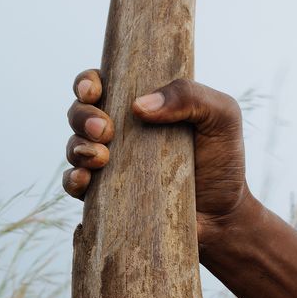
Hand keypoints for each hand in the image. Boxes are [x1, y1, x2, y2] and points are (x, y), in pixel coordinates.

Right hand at [63, 69, 253, 252]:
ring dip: (78, 147)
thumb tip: (139, 106)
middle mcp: (120, 131)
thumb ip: (190, 96)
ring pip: (74, 146)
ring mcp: (110, 164)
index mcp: (142, 105)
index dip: (88, 82)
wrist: (223, 215)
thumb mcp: (221, 116)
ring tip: (102, 157)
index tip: (94, 90)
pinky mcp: (105, 196)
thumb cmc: (222, 160)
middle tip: (104, 129)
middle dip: (82, 116)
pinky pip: (74, 184)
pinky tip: (85, 180)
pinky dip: (72, 179)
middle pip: (79, 112)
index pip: (103, 83)